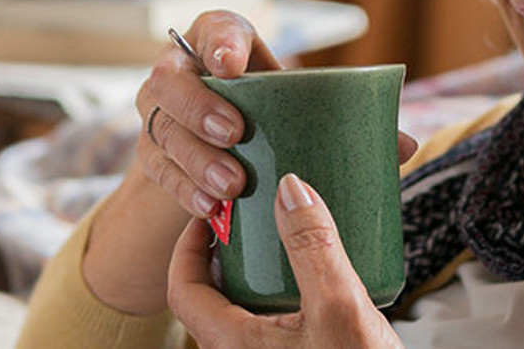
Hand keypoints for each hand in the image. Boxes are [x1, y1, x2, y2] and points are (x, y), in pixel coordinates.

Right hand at [135, 11, 280, 217]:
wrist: (229, 127)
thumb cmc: (266, 98)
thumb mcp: (283, 84)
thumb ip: (298, 87)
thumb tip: (341, 103)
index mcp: (215, 37)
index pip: (215, 29)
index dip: (220, 45)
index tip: (230, 66)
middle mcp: (176, 66)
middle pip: (170, 81)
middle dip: (200, 108)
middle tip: (234, 133)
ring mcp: (156, 108)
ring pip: (164, 131)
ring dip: (198, 159)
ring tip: (231, 184)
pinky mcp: (152, 149)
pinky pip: (161, 170)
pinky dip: (187, 190)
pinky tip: (210, 206)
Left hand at [168, 174, 405, 348]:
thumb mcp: (339, 305)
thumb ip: (313, 247)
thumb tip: (289, 189)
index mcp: (234, 343)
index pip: (183, 288)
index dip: (189, 245)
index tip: (214, 212)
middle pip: (215, 292)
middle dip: (231, 248)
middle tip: (256, 213)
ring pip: (250, 304)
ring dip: (264, 266)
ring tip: (292, 232)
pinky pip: (280, 317)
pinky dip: (290, 287)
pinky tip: (325, 271)